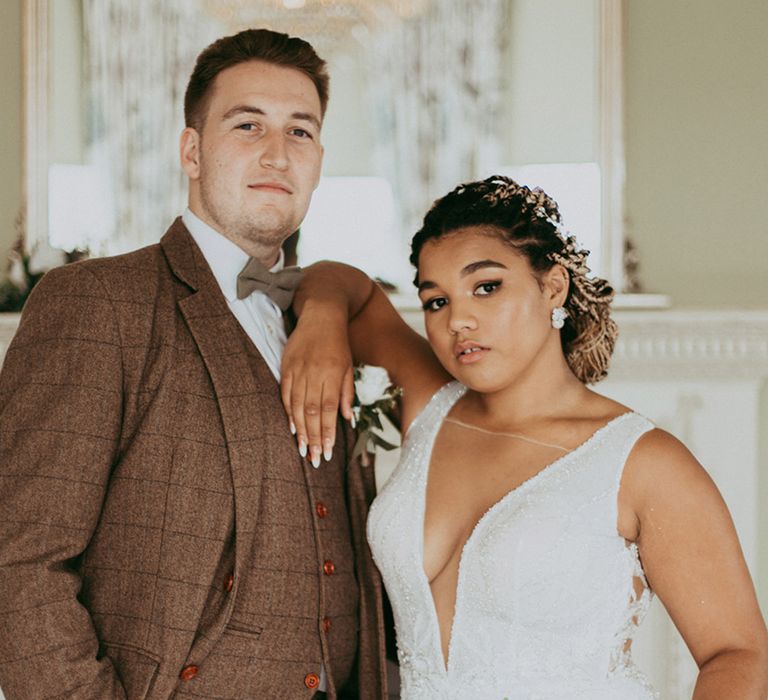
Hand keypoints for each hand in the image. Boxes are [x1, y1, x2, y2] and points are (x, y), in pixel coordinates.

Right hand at [281, 309, 354, 466]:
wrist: (320, 315)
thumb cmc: (338, 344)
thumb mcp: (348, 366)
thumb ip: (347, 393)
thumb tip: (347, 419)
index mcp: (333, 374)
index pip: (329, 409)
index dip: (327, 432)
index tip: (327, 451)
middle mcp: (314, 373)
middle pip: (312, 412)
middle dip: (314, 437)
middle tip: (315, 458)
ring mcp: (298, 370)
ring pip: (297, 406)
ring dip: (301, 430)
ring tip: (303, 450)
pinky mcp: (286, 367)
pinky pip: (286, 394)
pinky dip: (288, 412)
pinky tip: (292, 428)